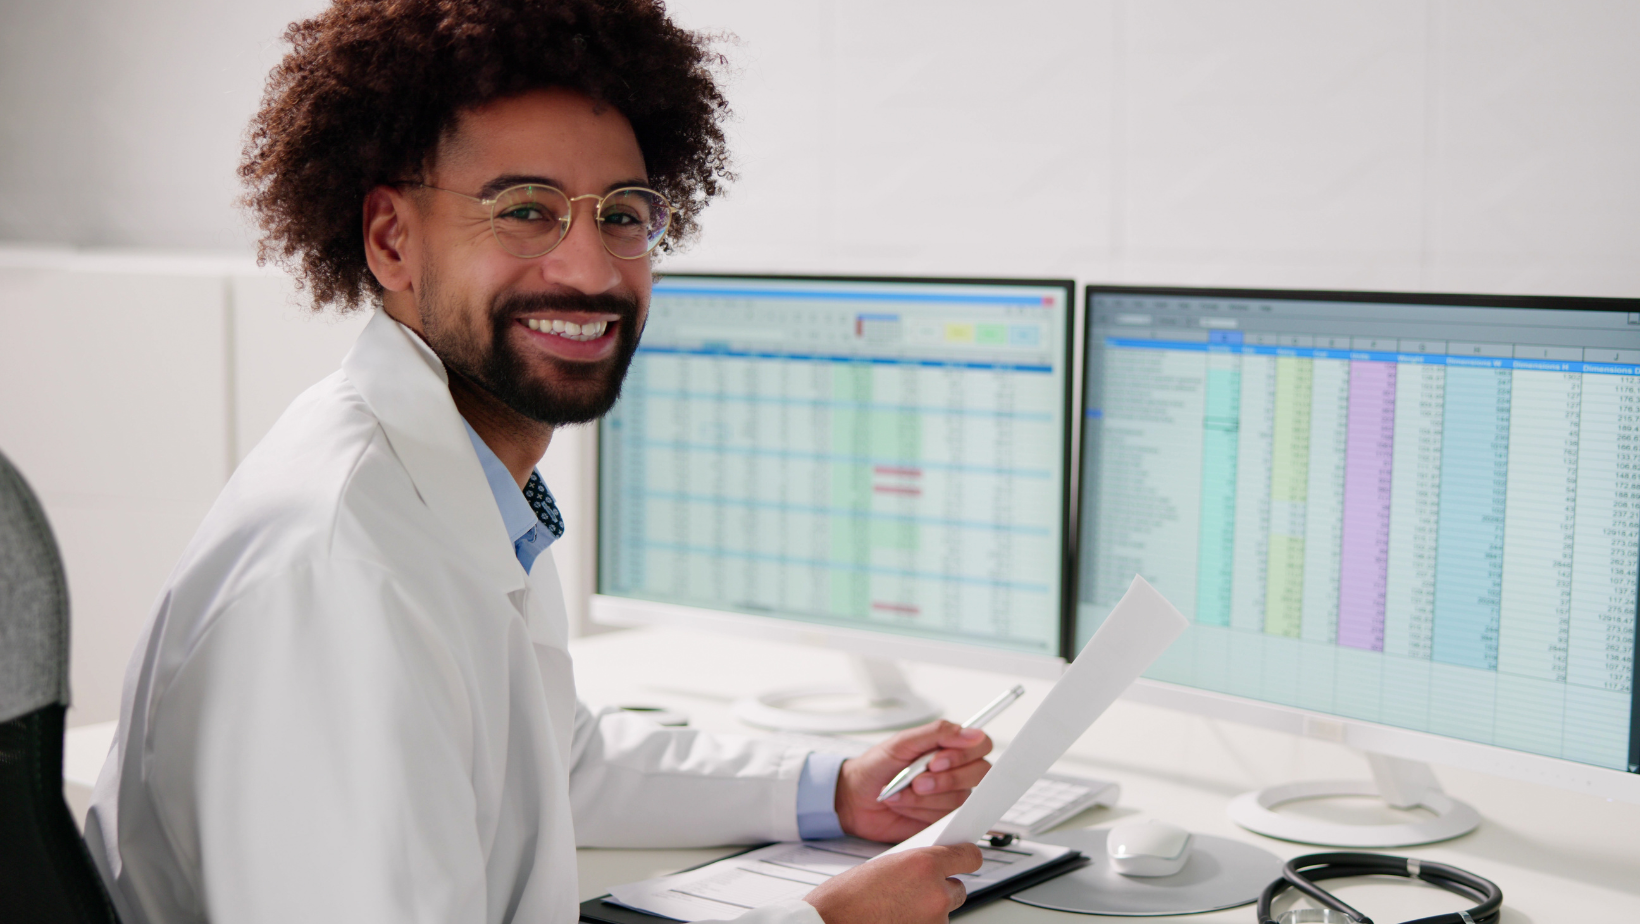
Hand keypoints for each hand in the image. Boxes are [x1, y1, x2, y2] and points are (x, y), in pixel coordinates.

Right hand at [804, 844, 981, 923]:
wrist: (829, 923)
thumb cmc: (845, 897)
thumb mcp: (885, 865)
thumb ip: (915, 865)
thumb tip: (932, 868)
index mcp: (923, 864)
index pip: (969, 857)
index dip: (966, 858)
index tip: (965, 859)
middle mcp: (935, 893)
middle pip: (959, 888)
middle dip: (942, 888)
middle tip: (917, 890)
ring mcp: (934, 921)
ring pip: (944, 912)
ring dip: (928, 910)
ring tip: (896, 908)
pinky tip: (896, 919)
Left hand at [834, 720, 991, 842]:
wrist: (854, 798)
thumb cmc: (876, 767)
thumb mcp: (902, 742)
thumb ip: (937, 733)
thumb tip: (971, 733)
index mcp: (948, 746)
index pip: (980, 745)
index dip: (965, 755)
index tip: (937, 761)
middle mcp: (954, 771)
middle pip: (978, 774)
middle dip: (944, 781)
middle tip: (917, 781)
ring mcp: (949, 796)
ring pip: (959, 799)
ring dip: (924, 798)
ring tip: (901, 792)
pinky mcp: (940, 819)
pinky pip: (945, 818)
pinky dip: (919, 811)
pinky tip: (904, 805)